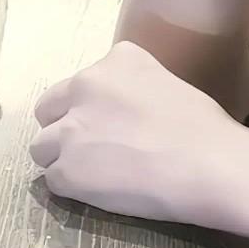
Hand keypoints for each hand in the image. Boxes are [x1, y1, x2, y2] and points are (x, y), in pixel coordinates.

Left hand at [30, 41, 248, 246]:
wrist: (205, 161)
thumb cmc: (199, 123)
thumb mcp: (163, 83)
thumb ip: (130, 90)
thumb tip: (118, 113)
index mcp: (116, 60)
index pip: (79, 83)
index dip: (92, 105)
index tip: (112, 120)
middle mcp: (85, 86)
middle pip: (48, 110)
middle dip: (65, 127)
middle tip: (95, 146)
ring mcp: (71, 129)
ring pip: (43, 147)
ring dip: (65, 158)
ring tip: (98, 171)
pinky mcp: (65, 170)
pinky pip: (53, 179)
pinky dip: (72, 186)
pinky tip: (103, 187)